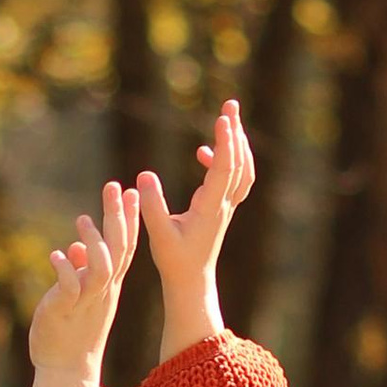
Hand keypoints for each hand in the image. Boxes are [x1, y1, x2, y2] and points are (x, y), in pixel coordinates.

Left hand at [25, 181, 134, 386]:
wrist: (67, 371)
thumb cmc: (72, 332)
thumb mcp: (80, 297)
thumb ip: (80, 271)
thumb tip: (75, 249)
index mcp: (109, 285)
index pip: (125, 247)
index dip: (130, 219)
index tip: (133, 191)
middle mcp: (103, 290)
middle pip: (118, 250)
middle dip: (118, 217)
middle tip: (115, 186)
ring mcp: (86, 301)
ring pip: (100, 267)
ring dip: (94, 241)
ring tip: (82, 219)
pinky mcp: (66, 311)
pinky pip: (69, 289)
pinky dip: (64, 270)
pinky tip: (56, 254)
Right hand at [136, 98, 255, 359]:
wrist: (191, 281)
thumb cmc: (174, 260)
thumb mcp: (159, 234)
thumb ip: (151, 205)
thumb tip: (144, 175)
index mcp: (211, 208)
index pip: (223, 169)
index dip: (225, 143)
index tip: (222, 118)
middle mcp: (224, 205)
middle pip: (239, 163)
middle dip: (235, 132)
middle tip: (230, 105)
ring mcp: (225, 206)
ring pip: (241, 170)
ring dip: (237, 144)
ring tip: (227, 119)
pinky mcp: (221, 209)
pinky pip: (232, 179)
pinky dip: (225, 160)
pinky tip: (202, 152)